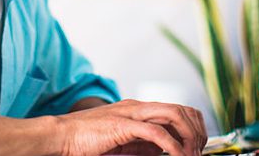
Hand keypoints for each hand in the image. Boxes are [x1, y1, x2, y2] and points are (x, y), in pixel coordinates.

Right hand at [56, 99, 206, 155]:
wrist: (60, 136)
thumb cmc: (86, 140)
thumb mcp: (124, 142)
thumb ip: (144, 144)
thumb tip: (166, 150)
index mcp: (140, 110)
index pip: (179, 110)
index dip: (195, 127)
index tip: (197, 147)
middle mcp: (139, 107)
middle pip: (182, 109)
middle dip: (197, 132)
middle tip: (198, 152)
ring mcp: (131, 113)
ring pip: (173, 115)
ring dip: (188, 137)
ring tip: (190, 155)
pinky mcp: (122, 125)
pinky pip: (155, 133)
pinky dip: (171, 146)